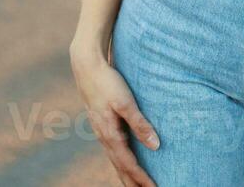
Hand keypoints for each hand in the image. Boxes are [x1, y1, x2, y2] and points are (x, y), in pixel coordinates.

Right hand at [70, 43, 159, 186]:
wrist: (87, 67)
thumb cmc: (108, 82)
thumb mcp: (126, 102)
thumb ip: (140, 123)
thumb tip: (156, 146)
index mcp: (111, 135)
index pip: (129, 164)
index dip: (142, 178)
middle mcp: (105, 138)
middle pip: (121, 168)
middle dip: (133, 183)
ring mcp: (102, 132)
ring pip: (116, 161)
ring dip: (127, 175)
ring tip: (136, 186)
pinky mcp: (103, 126)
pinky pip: (114, 151)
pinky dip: (121, 162)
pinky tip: (125, 162)